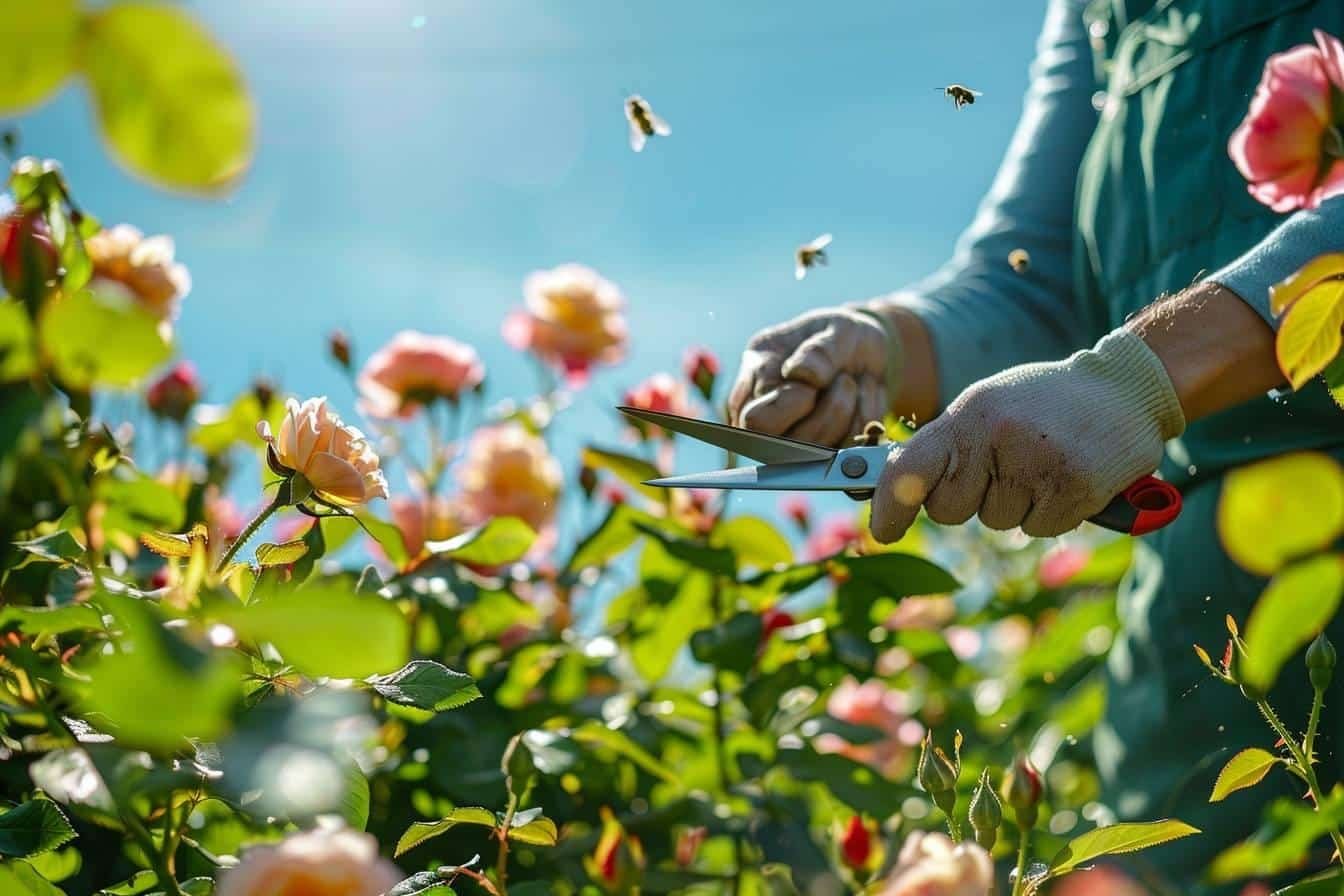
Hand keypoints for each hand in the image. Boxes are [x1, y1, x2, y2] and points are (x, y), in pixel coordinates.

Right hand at [727, 307, 888, 446]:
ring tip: (850, 382)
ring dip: (849, 410)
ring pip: (822, 450)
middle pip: (789, 444)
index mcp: (752, 385)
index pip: (757, 420)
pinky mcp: (824, 453)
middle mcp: (764, 421)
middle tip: (843, 378)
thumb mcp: (836, 329)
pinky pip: (850, 447)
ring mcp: (793, 442)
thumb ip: (820, 350)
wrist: (865, 352)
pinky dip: (864, 419)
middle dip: (829, 410)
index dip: (791, 404)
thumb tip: (800, 373)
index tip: (815, 379)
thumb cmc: (839, 337)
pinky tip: (859, 399)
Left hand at [869, 330, 1185, 541]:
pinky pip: (1037, 529)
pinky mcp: (1076, 490)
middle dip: (966, 499)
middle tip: (1002, 466)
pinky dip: (1050, 513)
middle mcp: (999, 437)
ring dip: (1015, 503)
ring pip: (995, 521)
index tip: (881, 531)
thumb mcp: (986, 406)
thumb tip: (891, 487)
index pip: (911, 468)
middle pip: (949, 509)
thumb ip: (946, 444)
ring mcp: (1039, 465)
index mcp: (969, 415)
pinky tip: (1067, 477)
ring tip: (1042, 462)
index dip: (888, 505)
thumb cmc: (1040, 403)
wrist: (1123, 390)